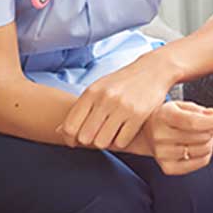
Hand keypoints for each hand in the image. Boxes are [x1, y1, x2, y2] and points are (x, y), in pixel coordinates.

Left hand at [59, 53, 175, 148]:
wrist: (153, 70)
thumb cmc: (121, 82)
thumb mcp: (98, 89)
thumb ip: (79, 109)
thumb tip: (59, 131)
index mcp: (91, 92)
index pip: (70, 126)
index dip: (69, 139)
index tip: (74, 142)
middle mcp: (105, 99)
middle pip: (85, 137)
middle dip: (88, 140)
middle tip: (95, 135)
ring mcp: (122, 107)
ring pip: (102, 142)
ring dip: (105, 142)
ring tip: (111, 133)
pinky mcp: (139, 115)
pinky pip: (122, 141)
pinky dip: (121, 140)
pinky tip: (124, 131)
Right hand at [144, 100, 212, 174]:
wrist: (144, 133)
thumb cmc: (165, 117)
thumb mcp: (179, 105)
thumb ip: (197, 109)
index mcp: (164, 115)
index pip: (193, 121)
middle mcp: (160, 136)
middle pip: (200, 137)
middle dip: (212, 130)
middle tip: (210, 126)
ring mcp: (162, 154)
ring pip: (202, 150)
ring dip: (210, 142)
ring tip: (204, 136)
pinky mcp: (167, 168)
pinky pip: (198, 164)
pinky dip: (206, 155)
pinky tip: (200, 147)